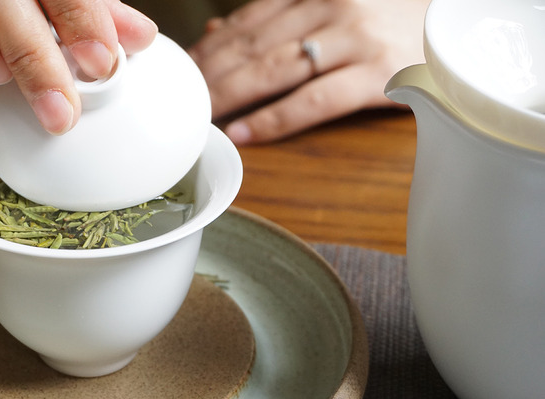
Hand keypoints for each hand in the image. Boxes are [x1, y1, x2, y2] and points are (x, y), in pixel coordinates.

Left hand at [189, 0, 428, 144]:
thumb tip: (217, 30)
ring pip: (273, 70)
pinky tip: (243, 134)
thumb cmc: (391, 19)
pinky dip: (272, 120)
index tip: (181, 74)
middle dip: (210, 77)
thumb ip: (276, 18)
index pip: (246, 22)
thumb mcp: (332, 7)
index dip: (208, 51)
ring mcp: (355, 38)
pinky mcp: (377, 73)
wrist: (470, 24)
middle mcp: (331, 6)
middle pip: (252, 46)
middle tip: (181, 104)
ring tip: (200, 119)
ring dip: (229, 97)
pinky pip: (313, 101)